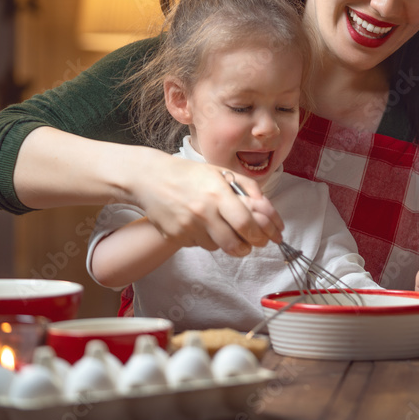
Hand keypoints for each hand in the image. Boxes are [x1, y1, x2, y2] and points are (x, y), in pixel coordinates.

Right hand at [128, 151, 283, 255]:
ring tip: (224, 228)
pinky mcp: (176, 237)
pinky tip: (203, 226)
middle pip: (234, 244)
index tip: (269, 237)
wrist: (150, 179)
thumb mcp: (221, 172)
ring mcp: (188, 227)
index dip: (261, 235)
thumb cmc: (190, 174)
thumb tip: (267, 207)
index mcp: (218, 194)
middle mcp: (203, 212)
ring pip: (218, 247)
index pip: (246, 223)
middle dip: (248, 247)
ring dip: (227, 242)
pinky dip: (207, 239)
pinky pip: (200, 245)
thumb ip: (248, 187)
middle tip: (252, 243)